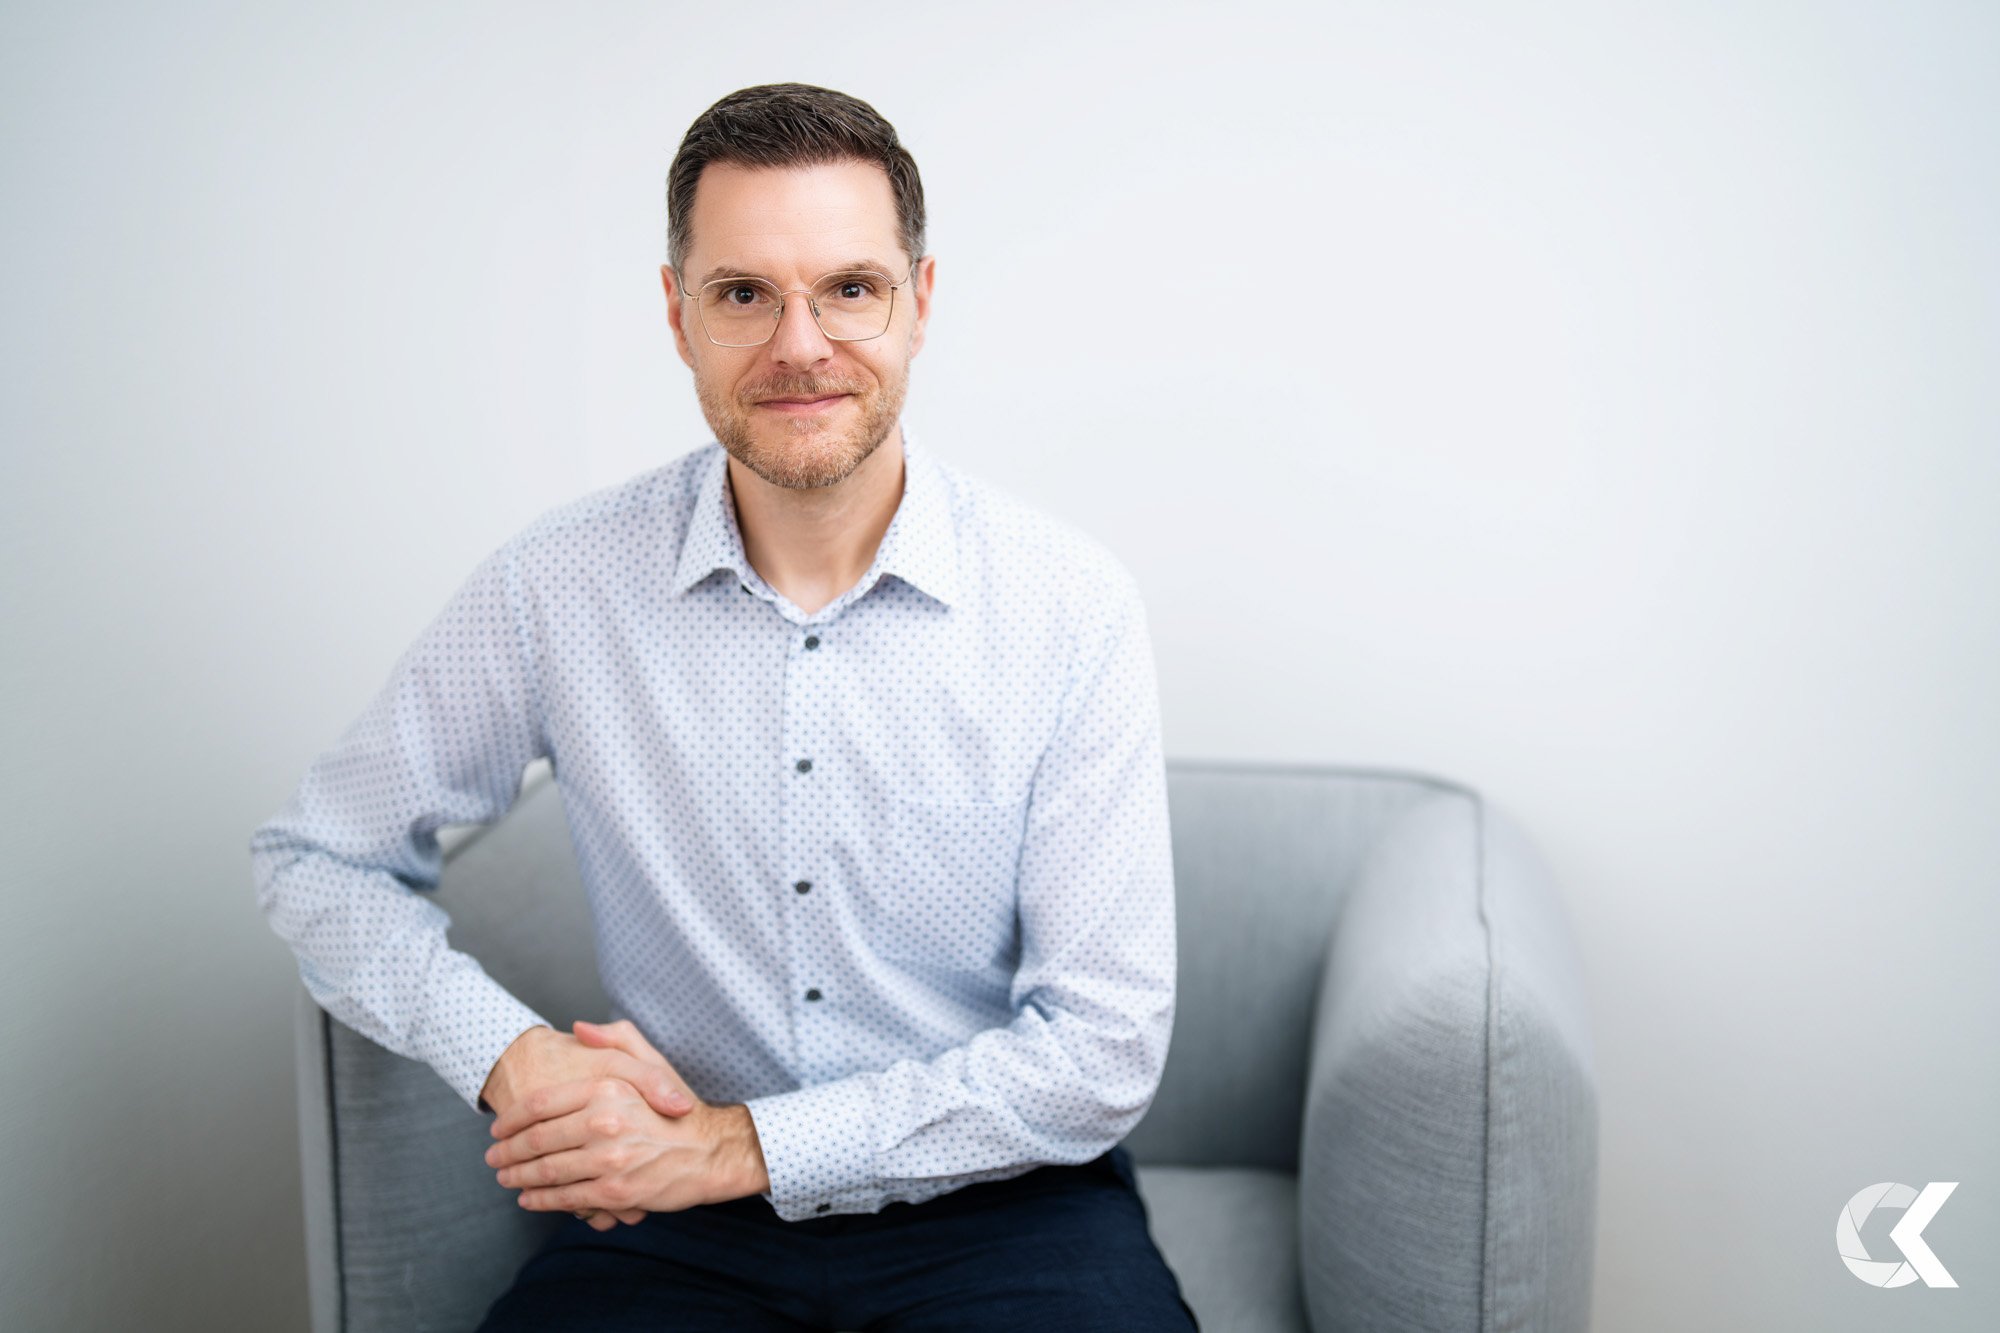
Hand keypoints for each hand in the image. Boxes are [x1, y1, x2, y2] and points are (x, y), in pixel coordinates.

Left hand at [486, 1019, 768, 1219]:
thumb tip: (577, 1028)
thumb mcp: (652, 1063)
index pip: (540, 1105)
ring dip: (518, 1177)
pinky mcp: (615, 1192)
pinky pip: (565, 1197)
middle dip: (507, 1152)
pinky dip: (541, 1200)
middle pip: (536, 1140)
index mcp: (607, 1089)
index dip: (511, 1119)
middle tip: (493, 1158)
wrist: (711, 1152)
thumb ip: (615, 1038)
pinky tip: (529, 1198)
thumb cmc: (679, 1111)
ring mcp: (608, 1159)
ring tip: (505, 1178)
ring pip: (546, 1171)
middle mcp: (604, 1122)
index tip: (498, 1128)